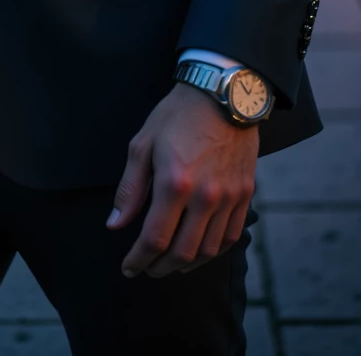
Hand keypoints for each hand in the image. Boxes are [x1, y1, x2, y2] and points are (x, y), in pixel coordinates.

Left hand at [107, 81, 257, 277]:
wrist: (222, 93)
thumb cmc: (178, 115)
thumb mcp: (143, 144)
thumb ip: (130, 188)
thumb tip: (115, 223)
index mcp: (174, 183)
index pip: (155, 239)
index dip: (139, 260)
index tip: (129, 267)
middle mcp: (205, 196)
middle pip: (183, 253)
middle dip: (160, 268)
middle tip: (147, 268)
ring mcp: (229, 197)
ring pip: (208, 250)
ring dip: (186, 265)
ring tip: (170, 263)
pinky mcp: (245, 193)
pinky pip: (231, 236)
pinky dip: (213, 251)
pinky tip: (199, 249)